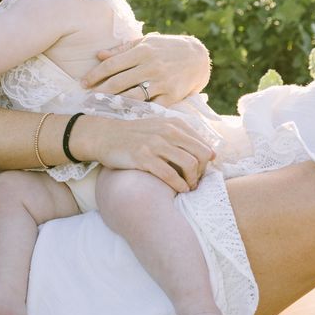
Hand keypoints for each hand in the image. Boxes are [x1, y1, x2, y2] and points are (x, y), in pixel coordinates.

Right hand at [72, 114, 214, 192]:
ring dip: (193, 180)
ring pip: (189, 164)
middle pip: (201, 154)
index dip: (205, 162)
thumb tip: (210, 153)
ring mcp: (155, 144)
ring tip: (188, 188)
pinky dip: (179, 185)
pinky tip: (180, 190)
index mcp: (174, 124)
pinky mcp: (143, 157)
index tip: (199, 172)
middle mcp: (167, 131)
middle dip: (202, 172)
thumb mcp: (159, 128)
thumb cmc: (134, 136)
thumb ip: (181, 137)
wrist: (104, 136)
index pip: (203, 145)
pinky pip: (170, 174)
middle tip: (195, 181)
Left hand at [83, 33, 211, 105]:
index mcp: (142, 51)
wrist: (198, 57)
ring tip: (100, 108)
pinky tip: (124, 115)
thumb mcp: (146, 42)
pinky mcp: (172, 96)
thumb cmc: (167, 47)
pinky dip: (136, 111)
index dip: (94, 75)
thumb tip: (98, 55)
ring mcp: (162, 82)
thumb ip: (122, 49)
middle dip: (99, 92)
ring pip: (132, 97)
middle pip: (118, 83)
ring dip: (114, 104)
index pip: (111, 65)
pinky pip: (150, 106)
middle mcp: (151, 66)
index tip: (82, 83)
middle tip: (86, 99)